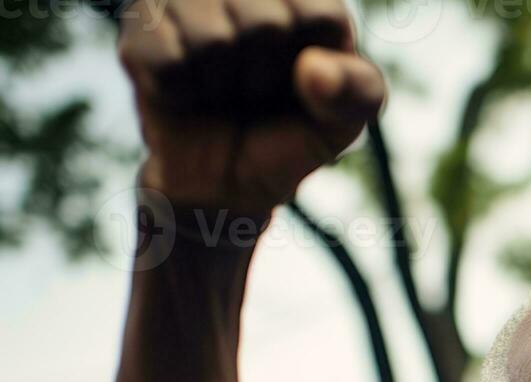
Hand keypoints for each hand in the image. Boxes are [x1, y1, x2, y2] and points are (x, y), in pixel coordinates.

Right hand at [118, 0, 385, 215]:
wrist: (225, 180)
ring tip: (221, 89)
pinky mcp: (140, 23)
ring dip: (221, 86)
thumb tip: (313, 69)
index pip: (318, 15)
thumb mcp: (342, 124)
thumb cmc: (290, 140)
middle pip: (264, 22)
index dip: (313, 72)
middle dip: (264, 80)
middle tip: (253, 92)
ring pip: (211, 37)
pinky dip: (181, 93)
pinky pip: (166, 58)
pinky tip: (186, 91)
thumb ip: (356, 93)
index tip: (301, 86)